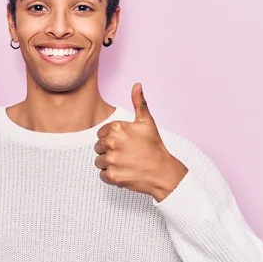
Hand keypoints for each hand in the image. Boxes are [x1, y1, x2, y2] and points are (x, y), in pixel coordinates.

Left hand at [94, 83, 187, 201]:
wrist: (163, 172)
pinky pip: (102, 175)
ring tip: (125, 163)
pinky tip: (124, 172)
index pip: (101, 134)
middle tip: (126, 154)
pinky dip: (112, 176)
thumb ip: (139, 103)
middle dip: (109, 151)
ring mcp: (111, 160)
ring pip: (99, 161)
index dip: (112, 139)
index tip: (124, 143)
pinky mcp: (112, 175)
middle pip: (98, 147)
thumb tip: (137, 85)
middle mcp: (111, 142)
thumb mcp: (147, 122)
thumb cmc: (155, 147)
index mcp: (116, 128)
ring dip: (109, 164)